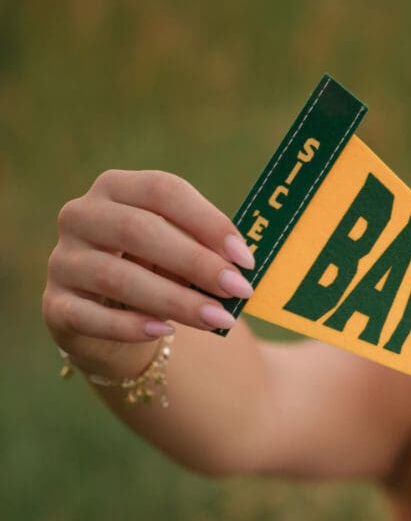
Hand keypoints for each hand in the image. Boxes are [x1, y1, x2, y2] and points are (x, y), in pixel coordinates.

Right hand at [43, 170, 255, 376]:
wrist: (116, 316)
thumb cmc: (160, 271)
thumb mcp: (184, 253)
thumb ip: (208, 251)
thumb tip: (244, 268)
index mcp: (117, 188)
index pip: (163, 191)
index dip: (208, 222)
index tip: (245, 258)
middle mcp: (81, 216)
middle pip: (138, 230)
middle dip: (196, 262)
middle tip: (238, 289)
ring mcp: (63, 260)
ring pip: (116, 276)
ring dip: (174, 299)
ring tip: (218, 319)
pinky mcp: (55, 304)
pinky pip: (88, 315)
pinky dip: (129, 325)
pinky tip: (164, 331)